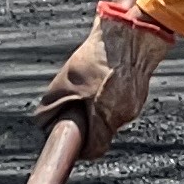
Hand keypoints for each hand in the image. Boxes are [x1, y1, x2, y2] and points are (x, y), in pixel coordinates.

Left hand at [34, 6, 174, 146]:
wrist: (130, 33)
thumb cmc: (99, 57)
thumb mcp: (63, 83)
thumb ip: (51, 107)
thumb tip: (43, 122)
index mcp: (106, 117)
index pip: (95, 148)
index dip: (82, 149)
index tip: (74, 145)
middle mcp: (124, 114)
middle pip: (102, 130)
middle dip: (87, 121)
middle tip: (75, 106)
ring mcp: (135, 101)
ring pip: (111, 112)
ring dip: (98, 103)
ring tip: (89, 82)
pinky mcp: (140, 88)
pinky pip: (121, 97)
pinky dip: (109, 91)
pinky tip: (102, 75)